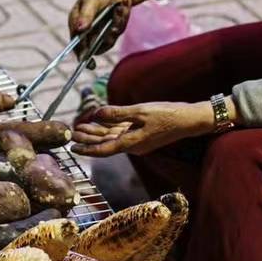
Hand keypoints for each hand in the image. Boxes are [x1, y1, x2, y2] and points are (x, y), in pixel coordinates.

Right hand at [68, 0, 158, 48]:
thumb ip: (87, 14)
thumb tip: (80, 29)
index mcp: (76, 20)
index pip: (75, 40)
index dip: (79, 50)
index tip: (85, 57)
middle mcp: (87, 28)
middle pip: (92, 45)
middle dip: (104, 37)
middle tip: (113, 27)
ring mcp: (100, 30)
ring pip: (106, 41)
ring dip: (116, 24)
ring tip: (120, 8)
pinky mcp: (112, 30)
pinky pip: (116, 33)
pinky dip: (121, 20)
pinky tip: (122, 8)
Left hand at [72, 101, 214, 156]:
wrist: (189, 120)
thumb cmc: (167, 114)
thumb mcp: (140, 111)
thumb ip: (117, 113)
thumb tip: (96, 113)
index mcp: (131, 143)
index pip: (104, 149)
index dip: (87, 149)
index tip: (72, 148)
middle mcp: (133, 145)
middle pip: (105, 143)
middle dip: (88, 139)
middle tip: (72, 133)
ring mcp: (137, 140)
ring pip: (112, 137)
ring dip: (96, 133)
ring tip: (80, 127)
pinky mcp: (141, 134)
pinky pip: (121, 133)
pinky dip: (109, 128)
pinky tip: (99, 122)